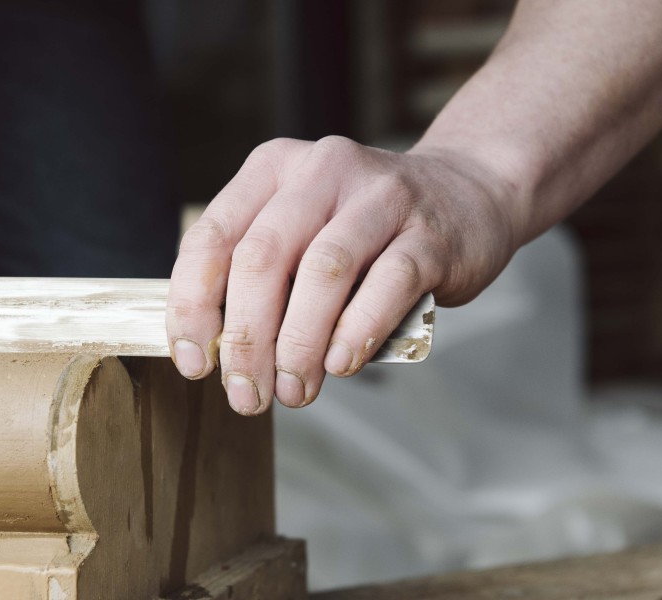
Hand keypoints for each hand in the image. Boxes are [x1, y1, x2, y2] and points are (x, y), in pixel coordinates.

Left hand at [166, 136, 519, 414]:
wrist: (468, 195)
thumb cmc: (367, 230)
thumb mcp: (303, 232)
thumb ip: (263, 279)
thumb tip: (219, 356)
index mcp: (274, 169)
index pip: (213, 237)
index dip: (193, 305)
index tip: (193, 364)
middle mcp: (322, 170)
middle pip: (263, 258)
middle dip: (246, 338)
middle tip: (247, 394)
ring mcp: (381, 197)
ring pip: (323, 270)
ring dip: (299, 343)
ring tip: (293, 390)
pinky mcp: (429, 233)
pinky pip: (388, 283)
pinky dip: (357, 331)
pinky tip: (341, 365)